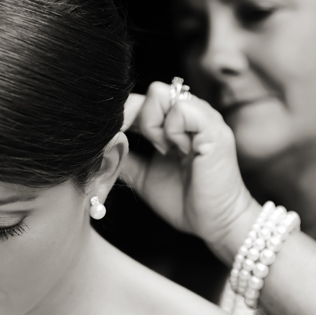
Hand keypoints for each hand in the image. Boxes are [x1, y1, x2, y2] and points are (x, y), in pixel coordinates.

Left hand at [120, 80, 260, 262]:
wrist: (215, 224)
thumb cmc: (186, 201)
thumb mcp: (144, 176)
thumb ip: (125, 158)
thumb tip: (100, 147)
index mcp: (179, 123)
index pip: (145, 101)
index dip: (126, 116)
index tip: (114, 137)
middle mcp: (193, 114)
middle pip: (152, 90)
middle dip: (139, 119)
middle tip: (151, 149)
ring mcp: (205, 118)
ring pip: (161, 93)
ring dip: (154, 124)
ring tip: (166, 151)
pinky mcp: (214, 129)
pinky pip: (180, 109)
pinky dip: (171, 130)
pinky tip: (179, 151)